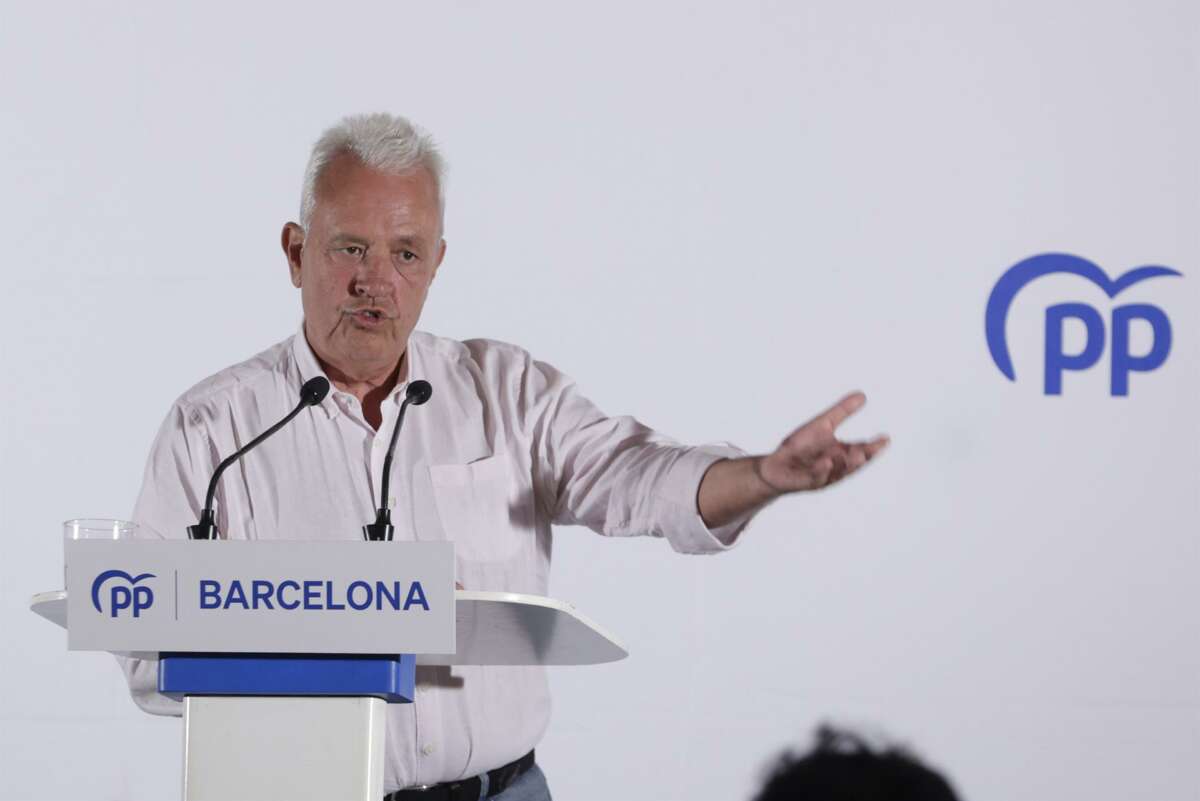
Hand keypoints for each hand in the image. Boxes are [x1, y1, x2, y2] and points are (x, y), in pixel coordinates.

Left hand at [755, 391, 888, 493]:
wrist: (776, 466)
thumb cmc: (800, 446)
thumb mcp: (823, 424)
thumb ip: (842, 411)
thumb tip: (863, 395)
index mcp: (842, 453)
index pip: (862, 450)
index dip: (874, 446)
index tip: (885, 438)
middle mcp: (835, 467)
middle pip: (853, 463)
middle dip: (862, 457)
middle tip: (871, 448)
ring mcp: (822, 476)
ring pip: (838, 471)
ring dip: (847, 464)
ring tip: (856, 453)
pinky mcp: (806, 481)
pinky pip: (816, 477)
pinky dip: (822, 470)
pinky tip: (827, 462)